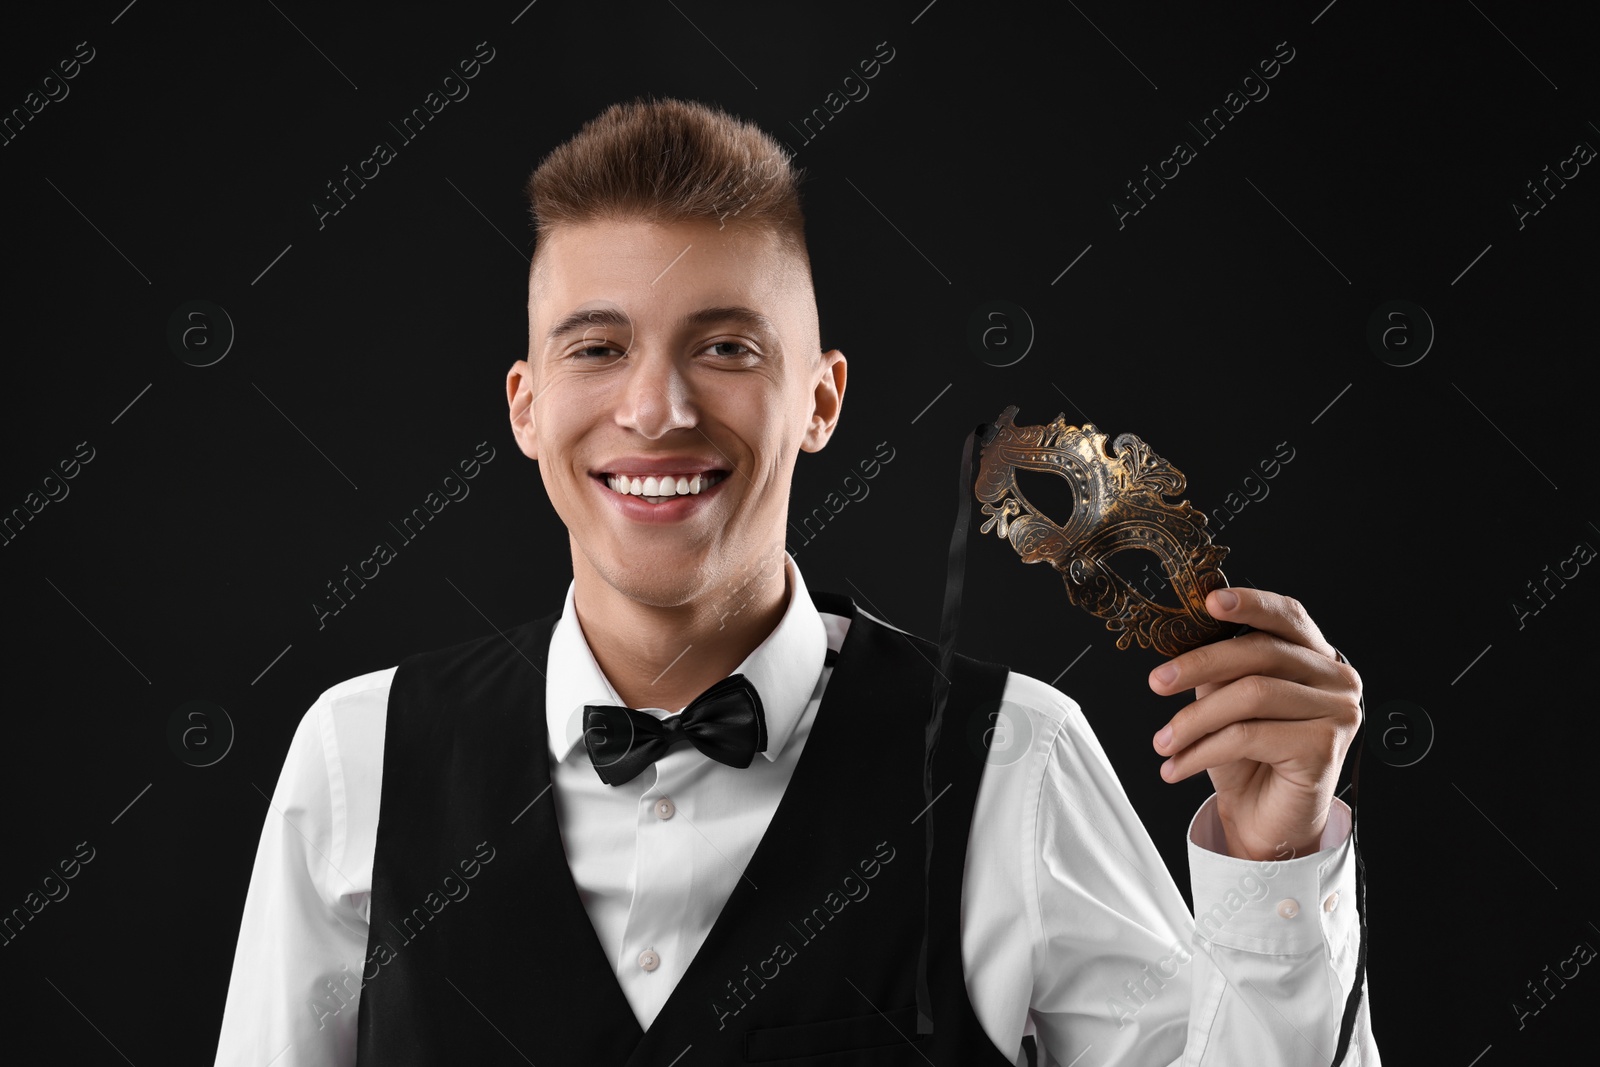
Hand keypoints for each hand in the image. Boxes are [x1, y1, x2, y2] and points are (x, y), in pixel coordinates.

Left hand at [1148, 587, 1361, 861]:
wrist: (1265, 820)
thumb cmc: (1247, 757)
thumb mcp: (1225, 703)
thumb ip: (1220, 670)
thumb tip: (1185, 643)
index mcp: (1316, 656)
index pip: (1287, 616)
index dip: (1250, 603)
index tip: (1208, 601)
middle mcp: (1336, 679)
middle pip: (1262, 653)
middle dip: (1200, 665)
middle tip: (1157, 682)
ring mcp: (1338, 712)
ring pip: (1251, 696)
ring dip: (1194, 721)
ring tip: (1162, 742)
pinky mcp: (1325, 747)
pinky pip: (1250, 736)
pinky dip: (1203, 750)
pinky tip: (1177, 766)